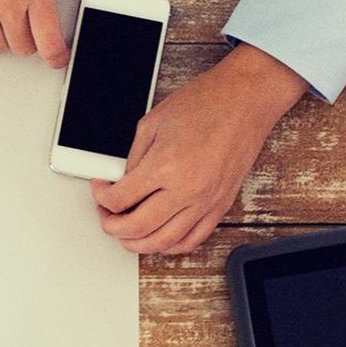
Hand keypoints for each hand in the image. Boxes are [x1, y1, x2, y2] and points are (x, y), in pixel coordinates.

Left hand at [93, 44, 305, 255]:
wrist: (245, 100)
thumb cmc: (206, 104)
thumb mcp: (153, 123)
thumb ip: (133, 158)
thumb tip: (121, 182)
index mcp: (165, 166)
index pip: (120, 199)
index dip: (102, 197)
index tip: (100, 190)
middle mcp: (186, 190)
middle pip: (136, 228)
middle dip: (112, 226)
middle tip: (107, 215)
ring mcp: (206, 201)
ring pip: (163, 242)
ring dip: (137, 243)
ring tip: (126, 233)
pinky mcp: (220, 206)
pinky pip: (192, 240)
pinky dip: (170, 245)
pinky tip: (159, 238)